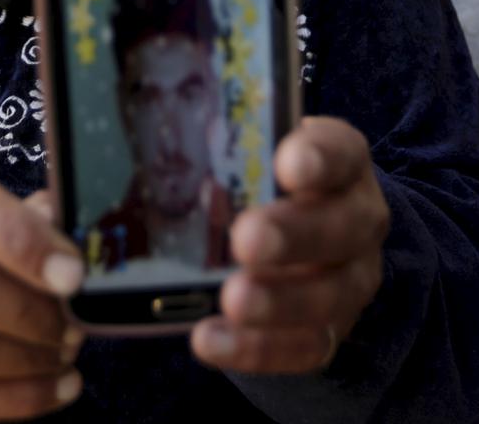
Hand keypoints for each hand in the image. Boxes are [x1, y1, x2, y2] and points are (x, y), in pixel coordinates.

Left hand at [191, 116, 387, 372]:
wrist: (314, 234)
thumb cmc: (262, 178)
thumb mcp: (250, 147)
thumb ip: (212, 138)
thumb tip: (120, 128)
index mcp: (340, 160)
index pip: (341, 151)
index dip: (319, 157)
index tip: (288, 162)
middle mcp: (358, 216)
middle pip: (343, 226)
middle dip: (294, 234)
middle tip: (245, 239)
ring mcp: (350, 277)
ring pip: (330, 294)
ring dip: (279, 301)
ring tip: (230, 301)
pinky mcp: (332, 328)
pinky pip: (307, 347)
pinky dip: (260, 349)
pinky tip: (211, 341)